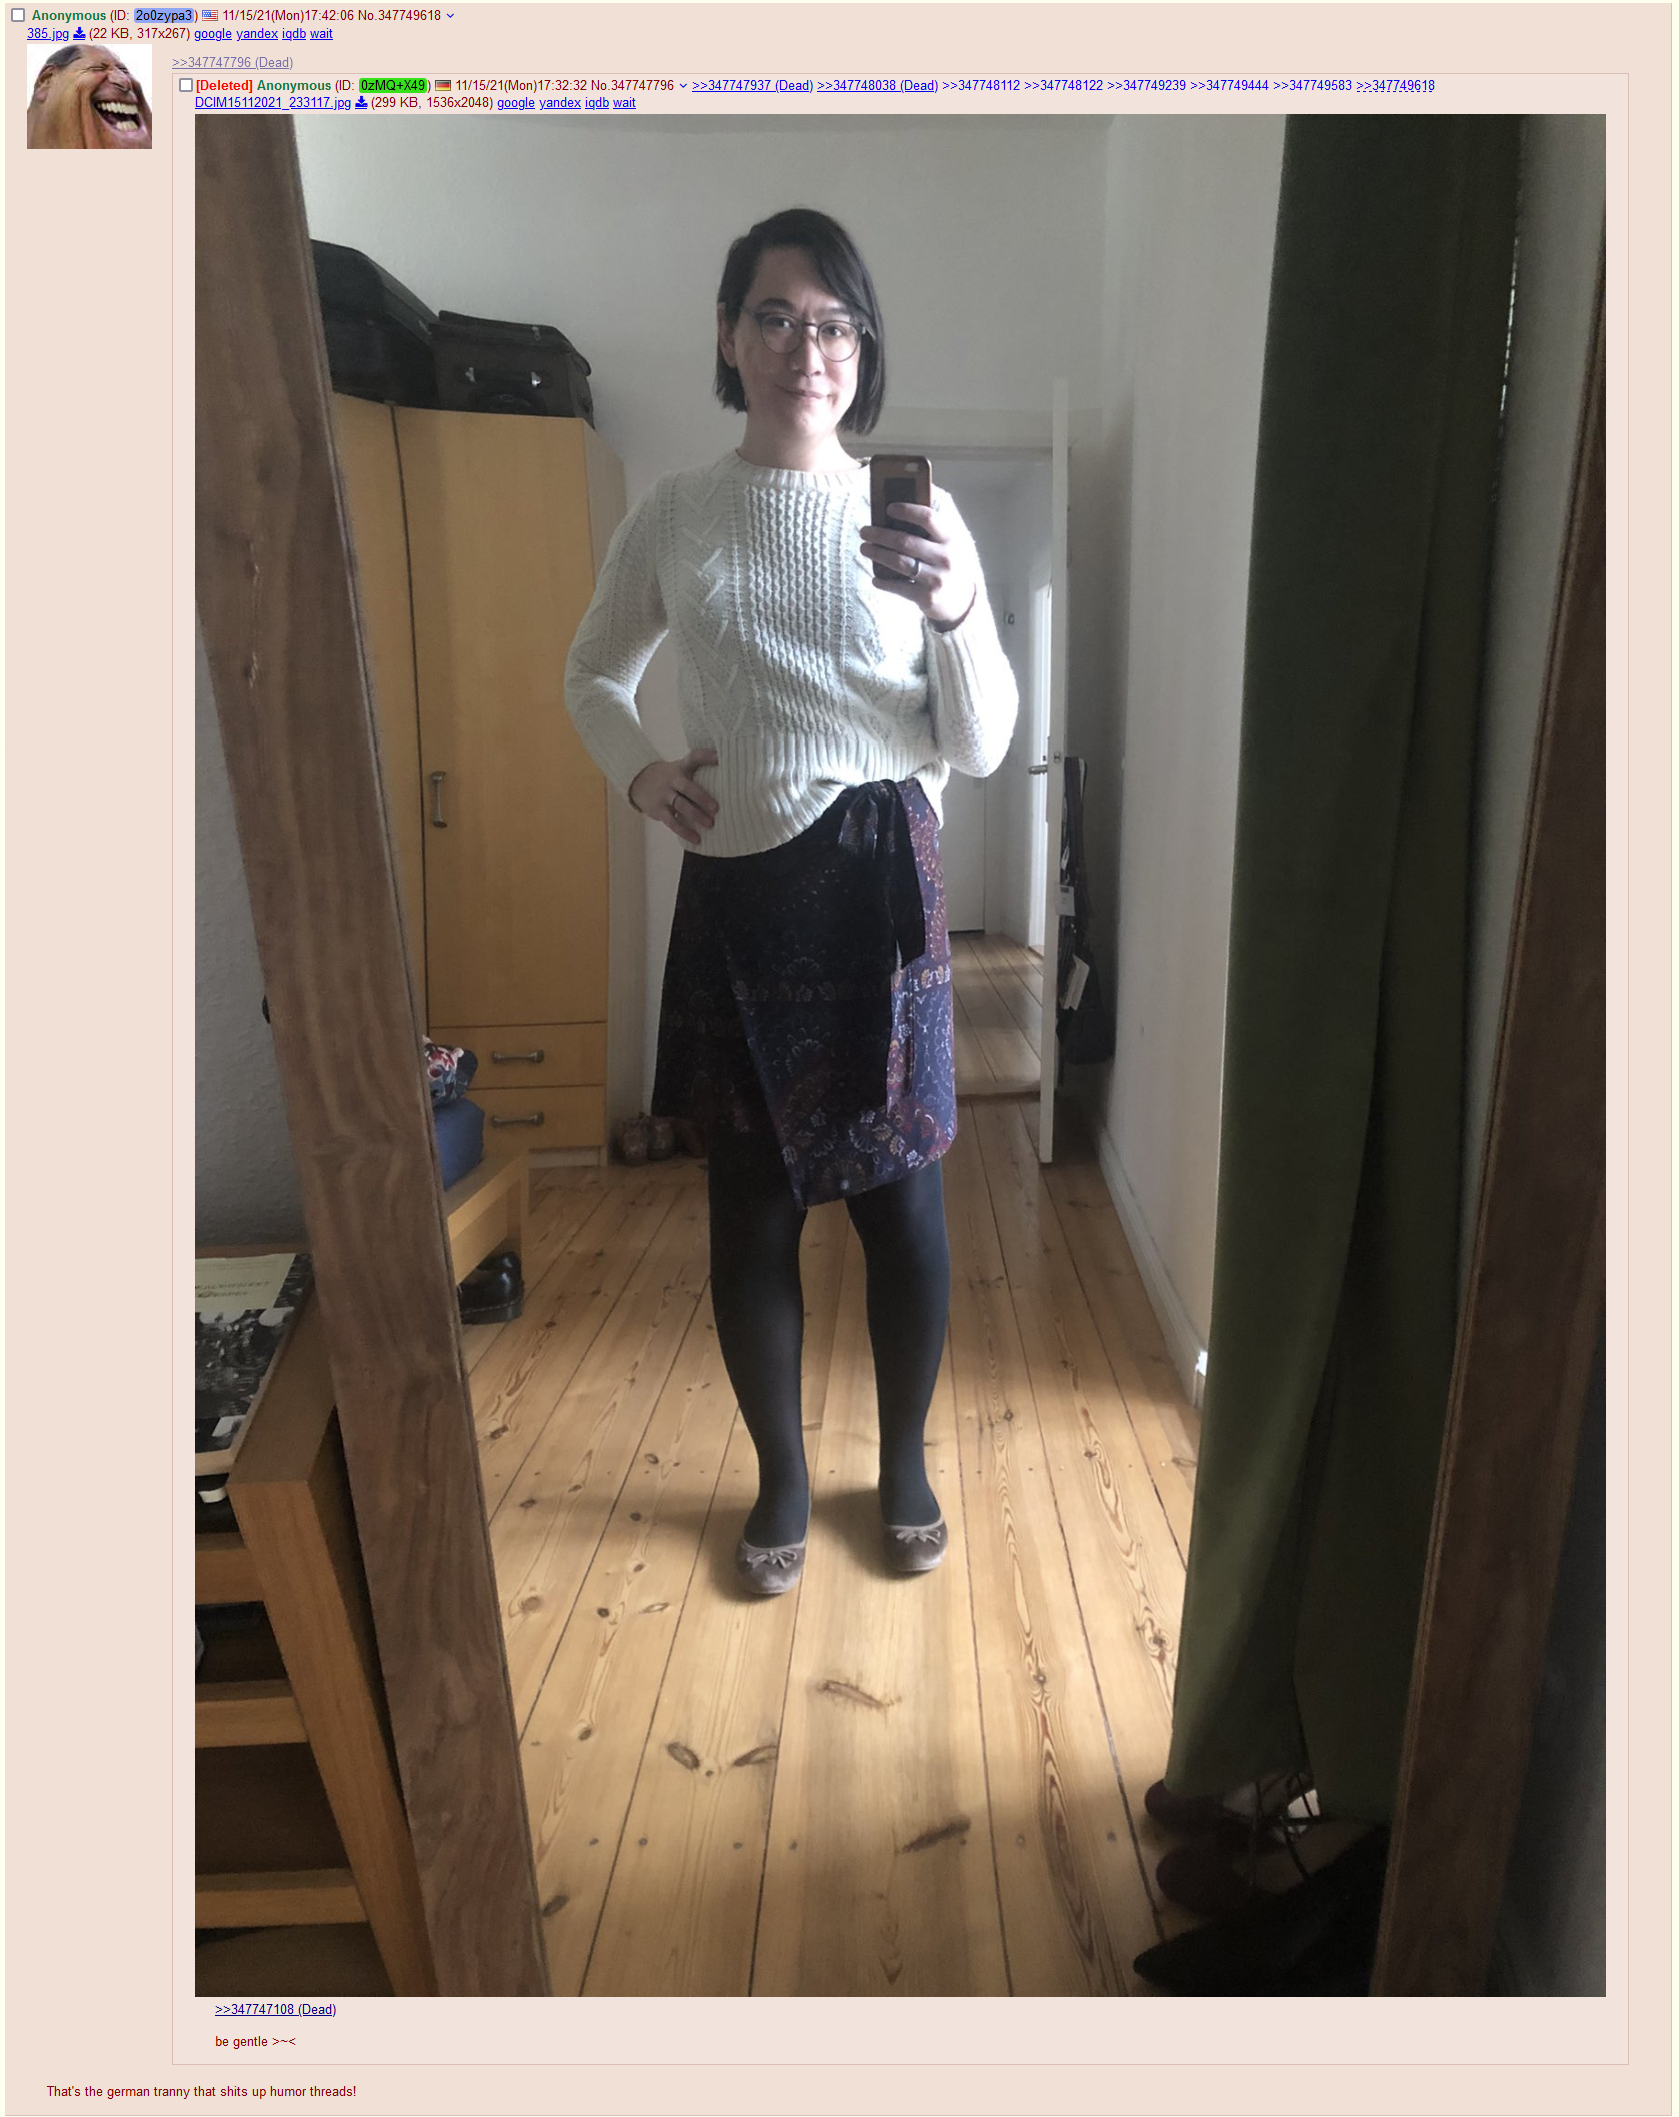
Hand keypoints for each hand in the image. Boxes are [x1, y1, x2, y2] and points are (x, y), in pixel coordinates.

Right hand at [629, 747, 718, 845]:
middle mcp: (672, 780)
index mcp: (681, 767)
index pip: (694, 758)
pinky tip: (697, 839)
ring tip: (711, 825)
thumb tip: (731, 776)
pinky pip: (672, 822)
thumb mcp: (681, 768)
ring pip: (681, 805)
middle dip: (702, 797)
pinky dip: (684, 831)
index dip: (706, 756)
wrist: (638, 781)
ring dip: (696, 816)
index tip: (720, 758)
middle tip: (716, 809)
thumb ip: (699, 770)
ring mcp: (664, 795)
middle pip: (686, 787)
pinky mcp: (659, 810)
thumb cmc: (671, 777)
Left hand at [859, 497, 978, 629]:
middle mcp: (945, 558)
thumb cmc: (945, 565)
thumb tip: (895, 510)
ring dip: (877, 554)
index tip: (889, 508)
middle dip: (880, 535)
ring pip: (899, 563)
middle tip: (864, 531)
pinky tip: (875, 578)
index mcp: (950, 539)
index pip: (928, 518)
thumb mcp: (946, 545)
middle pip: (905, 541)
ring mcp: (937, 579)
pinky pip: (898, 587)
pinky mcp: (927, 598)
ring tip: (865, 548)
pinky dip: (883, 582)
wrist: (962, 602)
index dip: (907, 510)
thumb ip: (929, 530)